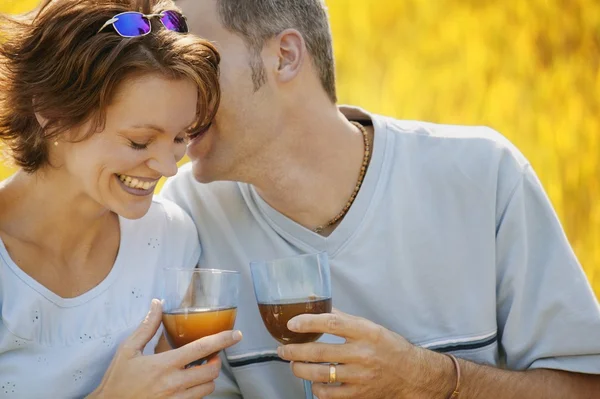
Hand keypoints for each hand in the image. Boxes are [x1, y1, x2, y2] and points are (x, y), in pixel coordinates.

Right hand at [88, 299, 242, 398]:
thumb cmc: (117, 380)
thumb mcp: (127, 350)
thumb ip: (147, 327)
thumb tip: (158, 303)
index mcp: (164, 365)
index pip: (202, 349)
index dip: (223, 339)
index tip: (237, 334)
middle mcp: (174, 384)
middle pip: (212, 371)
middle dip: (217, 361)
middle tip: (211, 355)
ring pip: (208, 389)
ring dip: (208, 378)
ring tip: (200, 370)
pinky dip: (198, 392)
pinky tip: (188, 384)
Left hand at [277, 309, 441, 398]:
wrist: (410, 374)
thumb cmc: (388, 346)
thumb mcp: (369, 326)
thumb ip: (342, 318)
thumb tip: (316, 304)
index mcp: (364, 332)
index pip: (332, 322)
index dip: (309, 322)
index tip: (292, 324)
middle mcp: (362, 353)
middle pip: (319, 352)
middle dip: (295, 351)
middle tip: (283, 349)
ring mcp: (359, 375)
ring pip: (320, 374)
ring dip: (300, 370)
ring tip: (293, 365)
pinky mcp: (358, 394)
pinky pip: (329, 393)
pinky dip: (316, 388)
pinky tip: (313, 382)